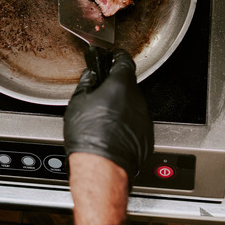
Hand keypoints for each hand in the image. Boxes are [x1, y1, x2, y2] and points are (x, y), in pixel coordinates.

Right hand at [63, 49, 152, 187]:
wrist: (102, 167)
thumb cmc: (89, 136)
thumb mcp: (78, 103)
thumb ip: (87, 84)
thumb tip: (90, 76)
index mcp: (120, 86)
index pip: (125, 62)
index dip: (118, 57)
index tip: (115, 56)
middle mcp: (137, 100)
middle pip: (129, 85)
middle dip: (116, 87)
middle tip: (100, 93)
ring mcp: (144, 118)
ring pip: (133, 105)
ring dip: (121, 107)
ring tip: (103, 119)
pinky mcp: (146, 135)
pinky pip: (136, 123)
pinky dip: (126, 124)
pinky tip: (111, 132)